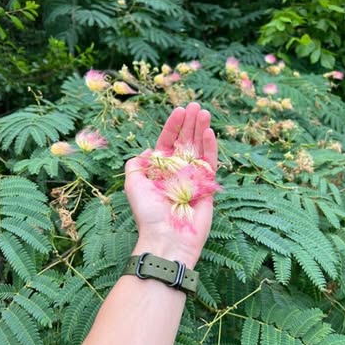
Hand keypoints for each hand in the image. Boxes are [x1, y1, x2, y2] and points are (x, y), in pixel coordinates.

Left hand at [125, 102, 217, 267]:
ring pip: (200, 147)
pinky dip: (211, 146)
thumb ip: (136, 165)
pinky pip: (211, 162)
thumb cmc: (148, 214)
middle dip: (190, 122)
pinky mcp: (208, 185)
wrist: (167, 238)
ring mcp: (194, 176)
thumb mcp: (133, 185)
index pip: (169, 141)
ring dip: (202, 129)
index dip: (173, 126)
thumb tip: (147, 150)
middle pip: (186, 140)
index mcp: (162, 169)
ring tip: (203, 112)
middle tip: (195, 105)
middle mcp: (179, 170)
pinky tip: (210, 132)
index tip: (178, 110)